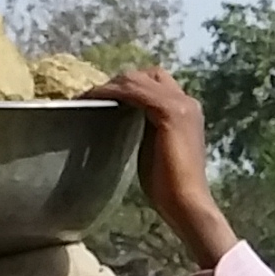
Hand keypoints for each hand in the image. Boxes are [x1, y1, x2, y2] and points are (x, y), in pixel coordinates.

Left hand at [83, 67, 237, 265]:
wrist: (186, 201)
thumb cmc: (170, 185)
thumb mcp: (157, 146)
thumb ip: (148, 127)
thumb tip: (123, 116)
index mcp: (187, 110)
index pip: (157, 82)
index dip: (131, 85)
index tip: (107, 97)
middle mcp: (187, 102)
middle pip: (147, 74)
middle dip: (119, 82)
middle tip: (93, 96)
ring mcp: (180, 105)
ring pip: (137, 79)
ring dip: (109, 85)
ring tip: (87, 96)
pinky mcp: (169, 112)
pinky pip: (133, 91)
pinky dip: (110, 92)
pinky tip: (93, 99)